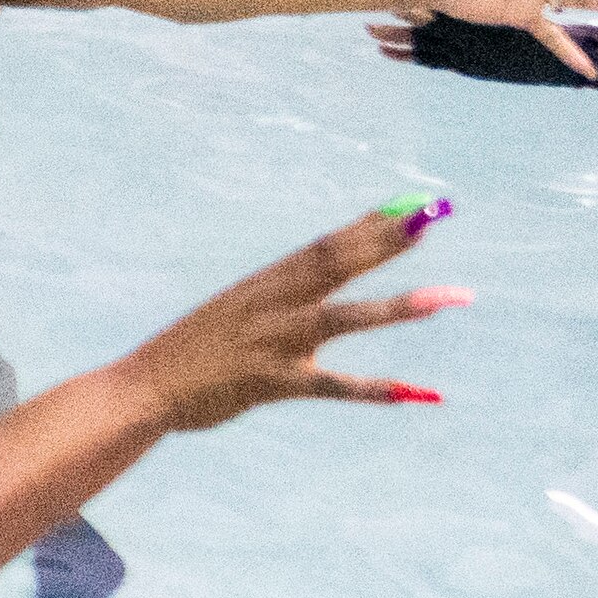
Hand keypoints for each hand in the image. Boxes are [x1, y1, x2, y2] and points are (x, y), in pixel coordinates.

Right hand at [115, 205, 467, 429]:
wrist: (143, 388)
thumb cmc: (193, 352)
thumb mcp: (234, 312)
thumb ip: (277, 298)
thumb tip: (315, 280)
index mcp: (263, 285)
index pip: (324, 245)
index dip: (368, 224)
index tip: (410, 206)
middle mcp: (271, 304)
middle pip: (337, 263)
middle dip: (386, 239)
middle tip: (432, 214)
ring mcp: (273, 342)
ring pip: (345, 318)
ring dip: (402, 306)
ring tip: (454, 296)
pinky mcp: (273, 382)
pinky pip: (334, 386)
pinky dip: (379, 389)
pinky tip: (422, 392)